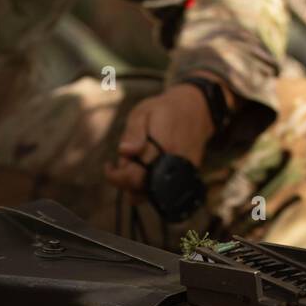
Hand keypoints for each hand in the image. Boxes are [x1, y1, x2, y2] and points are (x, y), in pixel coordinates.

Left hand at [104, 76, 231, 194]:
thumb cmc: (165, 110)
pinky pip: (162, 191)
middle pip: (141, 189)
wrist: (196, 111)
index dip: (116, 175)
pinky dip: (148, 184)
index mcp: (161, 148)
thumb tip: (124, 152)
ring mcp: (182, 174)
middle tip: (122, 163)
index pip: (134, 176)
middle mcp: (173, 165)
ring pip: (151, 195)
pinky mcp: (186, 178)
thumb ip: (133, 133)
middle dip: (125, 181)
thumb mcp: (143, 112)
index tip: (109, 166)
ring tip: (134, 164)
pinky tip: (145, 168)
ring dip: (136, 185)